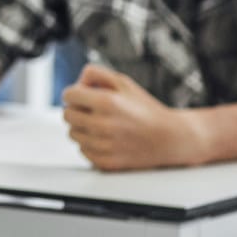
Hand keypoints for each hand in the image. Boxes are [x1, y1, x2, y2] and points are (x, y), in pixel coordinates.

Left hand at [60, 64, 205, 169]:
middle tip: (92, 110)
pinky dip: (91, 144)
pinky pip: (83, 151)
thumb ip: (96, 73)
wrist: (169, 138)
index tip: (81, 96)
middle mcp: (102, 125)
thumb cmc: (146, 110)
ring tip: (103, 125)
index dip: (74, 94)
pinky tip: (107, 139)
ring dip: (83, 128)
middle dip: (77, 110)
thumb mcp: (124, 82)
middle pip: (67, 115)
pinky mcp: (105, 162)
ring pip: (73, 134)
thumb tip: (78, 82)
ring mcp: (103, 146)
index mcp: (106, 103)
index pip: (68, 95)